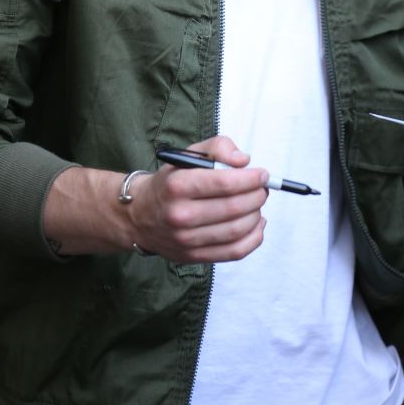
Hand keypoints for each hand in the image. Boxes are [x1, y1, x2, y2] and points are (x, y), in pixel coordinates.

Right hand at [45, 135, 267, 261]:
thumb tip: (244, 161)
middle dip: (257, 196)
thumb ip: (219, 147)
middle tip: (263, 188)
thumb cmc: (171, 181)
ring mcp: (186, 240)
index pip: (224, 183)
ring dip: (257, 214)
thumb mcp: (189, 155)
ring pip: (237, 230)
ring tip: (257, 203)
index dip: (251, 179)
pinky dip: (254, 238)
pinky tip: (257, 223)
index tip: (262, 174)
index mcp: (178, 185)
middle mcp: (180, 215)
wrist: (139, 215)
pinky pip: (235, 252)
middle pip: (234, 208)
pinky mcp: (194, 257)